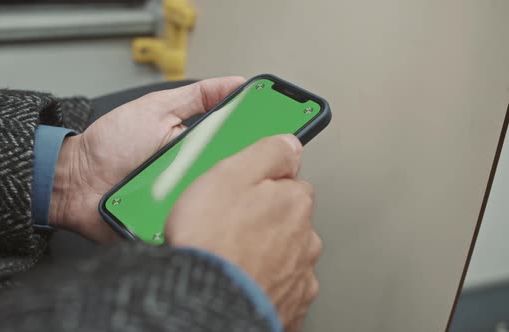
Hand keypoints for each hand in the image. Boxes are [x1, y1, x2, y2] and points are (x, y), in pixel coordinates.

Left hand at [49, 77, 244, 241]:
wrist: (75, 180)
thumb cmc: (113, 143)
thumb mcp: (157, 109)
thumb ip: (196, 97)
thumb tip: (237, 83)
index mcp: (200, 148)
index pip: (240, 147)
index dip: (259, 144)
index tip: (277, 138)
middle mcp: (197, 176)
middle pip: (232, 178)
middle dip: (241, 173)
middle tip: (244, 168)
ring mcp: (184, 202)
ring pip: (216, 206)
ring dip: (219, 200)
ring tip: (212, 191)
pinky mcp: (171, 227)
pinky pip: (191, 228)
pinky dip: (196, 225)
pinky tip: (198, 219)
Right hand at [166, 135, 321, 331]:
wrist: (205, 301)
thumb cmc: (212, 242)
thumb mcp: (230, 174)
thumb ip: (267, 153)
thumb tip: (290, 143)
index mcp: (295, 203)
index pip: (289, 182)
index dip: (260, 186)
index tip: (241, 194)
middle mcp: (306, 240)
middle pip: (288, 221)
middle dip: (264, 222)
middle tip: (228, 227)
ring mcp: (299, 277)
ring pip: (285, 256)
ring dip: (265, 255)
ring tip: (230, 256)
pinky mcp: (288, 308)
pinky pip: (279, 288)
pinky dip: (264, 284)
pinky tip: (240, 280)